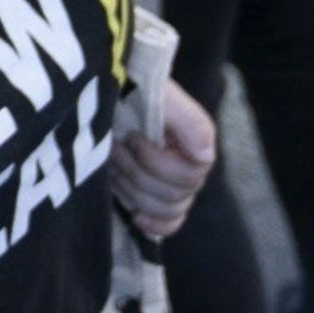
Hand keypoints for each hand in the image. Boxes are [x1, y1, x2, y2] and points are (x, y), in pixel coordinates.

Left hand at [110, 79, 217, 238]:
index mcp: (195, 144)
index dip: (155, 162)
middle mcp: (190, 167)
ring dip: (133, 190)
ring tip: (113, 164)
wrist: (109, 89)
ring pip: (166, 209)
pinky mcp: (155, 196)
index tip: (131, 137)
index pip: (188, 175)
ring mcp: (174, 185)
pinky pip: (169, 223)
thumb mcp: (159, 94)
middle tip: (115, 147)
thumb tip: (204, 157)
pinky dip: (155, 224)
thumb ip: (188, 120)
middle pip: (175, 196)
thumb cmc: (132, 88)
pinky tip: (136, 217)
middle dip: (137, 172)